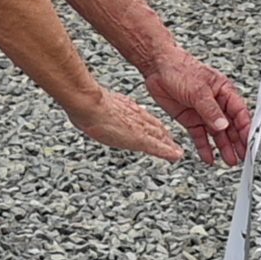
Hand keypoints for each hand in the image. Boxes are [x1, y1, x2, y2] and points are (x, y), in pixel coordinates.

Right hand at [65, 85, 185, 162]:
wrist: (89, 105)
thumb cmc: (87, 103)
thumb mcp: (95, 103)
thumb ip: (98, 106)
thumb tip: (85, 105)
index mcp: (126, 109)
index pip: (144, 118)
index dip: (152, 124)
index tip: (159, 130)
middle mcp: (135, 118)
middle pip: (154, 127)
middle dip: (163, 135)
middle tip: (172, 142)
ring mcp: (138, 128)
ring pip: (158, 136)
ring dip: (168, 144)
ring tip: (176, 151)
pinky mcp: (139, 138)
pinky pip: (157, 146)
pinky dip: (167, 151)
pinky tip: (176, 155)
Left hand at [142, 46, 252, 166]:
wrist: (157, 68)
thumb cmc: (180, 68)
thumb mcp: (198, 90)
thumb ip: (211, 110)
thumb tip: (223, 126)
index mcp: (224, 92)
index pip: (240, 113)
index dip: (246, 128)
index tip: (250, 141)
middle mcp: (216, 103)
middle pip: (231, 126)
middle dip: (237, 142)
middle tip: (243, 156)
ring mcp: (203, 113)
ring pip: (217, 134)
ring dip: (224, 147)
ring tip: (230, 161)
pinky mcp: (190, 120)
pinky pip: (200, 136)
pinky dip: (205, 147)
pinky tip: (209, 157)